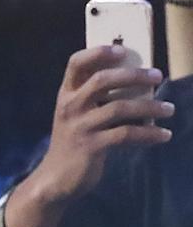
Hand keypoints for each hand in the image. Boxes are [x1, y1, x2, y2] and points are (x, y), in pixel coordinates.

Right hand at [29, 45, 172, 205]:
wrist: (56, 176)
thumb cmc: (73, 141)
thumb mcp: (75, 115)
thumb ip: (94, 98)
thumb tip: (133, 84)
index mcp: (65, 94)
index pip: (75, 63)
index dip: (97, 53)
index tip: (121, 49)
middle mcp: (70, 105)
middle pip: (102, 81)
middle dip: (133, 75)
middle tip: (157, 76)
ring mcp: (80, 126)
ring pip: (119, 108)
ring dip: (149, 107)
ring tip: (169, 109)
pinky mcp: (91, 146)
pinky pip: (126, 135)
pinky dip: (149, 134)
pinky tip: (164, 135)